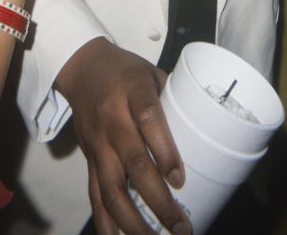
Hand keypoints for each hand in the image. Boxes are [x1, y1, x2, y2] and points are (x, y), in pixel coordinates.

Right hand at [56, 39, 189, 234]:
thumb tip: (204, 127)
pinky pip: (95, 195)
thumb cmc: (124, 70)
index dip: (164, 151)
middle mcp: (113, 120)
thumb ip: (172, 101)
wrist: (82, 68)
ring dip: (133, 221)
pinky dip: (106, 222)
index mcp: (133, 92)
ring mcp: (99, 143)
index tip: (180, 180)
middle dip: (158, 200)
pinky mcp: (89, 159)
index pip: (148, 120)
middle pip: (134, 164)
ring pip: (111, 188)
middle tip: (181, 226)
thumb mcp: (151, 73)